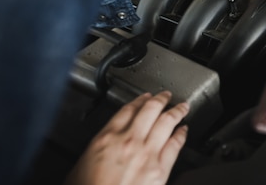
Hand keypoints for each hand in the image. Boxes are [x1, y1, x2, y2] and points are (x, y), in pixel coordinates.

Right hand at [65, 91, 188, 184]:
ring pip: (167, 122)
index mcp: (107, 138)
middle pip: (150, 109)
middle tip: (166, 95)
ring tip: (182, 107)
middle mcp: (129, 141)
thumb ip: (95, 151)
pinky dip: (182, 134)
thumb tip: (101, 148)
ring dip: (176, 111)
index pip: (127, 110)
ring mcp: (147, 153)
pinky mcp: (160, 169)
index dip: (138, 100)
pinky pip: (175, 145)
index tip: (144, 98)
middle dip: (161, 99)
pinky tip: (184, 130)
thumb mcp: (80, 166)